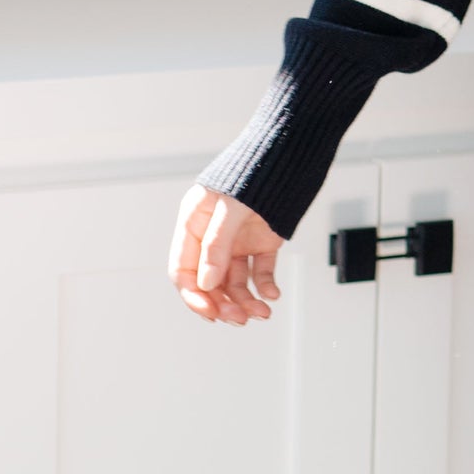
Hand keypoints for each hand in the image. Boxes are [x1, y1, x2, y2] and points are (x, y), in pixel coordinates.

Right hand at [169, 184, 283, 324]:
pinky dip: (265, 286)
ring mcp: (237, 241)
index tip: (210, 313)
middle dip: (223, 303)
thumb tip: (206, 282)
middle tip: (239, 319)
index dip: (194, 295)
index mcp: (193, 223)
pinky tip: (272, 294)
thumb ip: (217, 244)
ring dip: (245, 300)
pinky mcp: (262, 243)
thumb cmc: (254, 170)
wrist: (290, 154)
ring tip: (261, 312)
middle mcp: (212, 236)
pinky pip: (259, 272)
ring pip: (235, 282)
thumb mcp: (230, 207)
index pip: (184, 269)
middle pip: (209, 282)